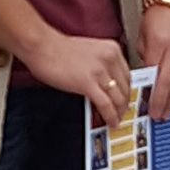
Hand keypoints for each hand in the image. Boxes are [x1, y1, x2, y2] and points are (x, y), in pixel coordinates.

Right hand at [17, 15, 136, 127]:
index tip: (125, 100)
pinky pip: (106, 105)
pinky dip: (111, 117)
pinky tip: (111, 122)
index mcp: (111, 49)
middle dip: (124, 104)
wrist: (41, 46)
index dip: (127, 91)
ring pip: (118, 98)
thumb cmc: (58, 48)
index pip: (128, 75)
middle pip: (125, 88)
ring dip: (119, 113)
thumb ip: (101, 65)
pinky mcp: (88, 83)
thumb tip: (106, 84)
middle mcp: (109, 58)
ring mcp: (100, 71)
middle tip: (122, 113)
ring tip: (117, 120)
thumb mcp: (89, 51)